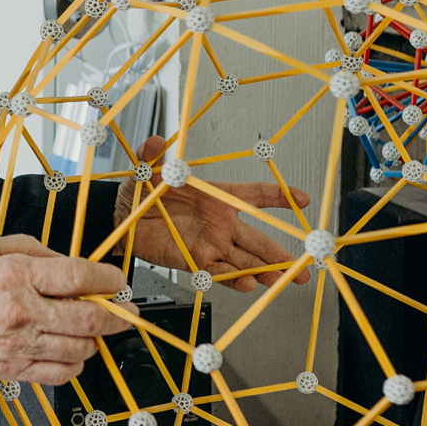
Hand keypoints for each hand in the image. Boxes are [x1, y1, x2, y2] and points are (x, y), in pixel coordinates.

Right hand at [0, 234, 129, 384]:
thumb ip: (32, 250)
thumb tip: (66, 261)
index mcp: (15, 276)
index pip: (79, 278)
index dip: (108, 279)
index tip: (118, 281)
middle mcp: (21, 312)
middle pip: (89, 319)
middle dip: (116, 317)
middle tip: (125, 313)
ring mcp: (18, 345)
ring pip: (79, 350)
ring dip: (95, 341)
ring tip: (94, 331)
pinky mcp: (11, 369)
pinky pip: (59, 375)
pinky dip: (74, 366)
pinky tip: (72, 354)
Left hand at [121, 136, 312, 290]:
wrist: (122, 218)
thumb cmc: (142, 193)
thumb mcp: (149, 172)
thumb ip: (154, 156)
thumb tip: (153, 141)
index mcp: (217, 197)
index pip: (255, 195)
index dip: (279, 196)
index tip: (303, 198)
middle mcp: (221, 224)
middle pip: (259, 240)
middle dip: (282, 254)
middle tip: (304, 265)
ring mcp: (211, 244)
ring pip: (246, 260)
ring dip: (266, 270)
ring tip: (284, 279)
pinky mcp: (195, 261)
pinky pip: (220, 273)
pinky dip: (235, 279)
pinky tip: (250, 284)